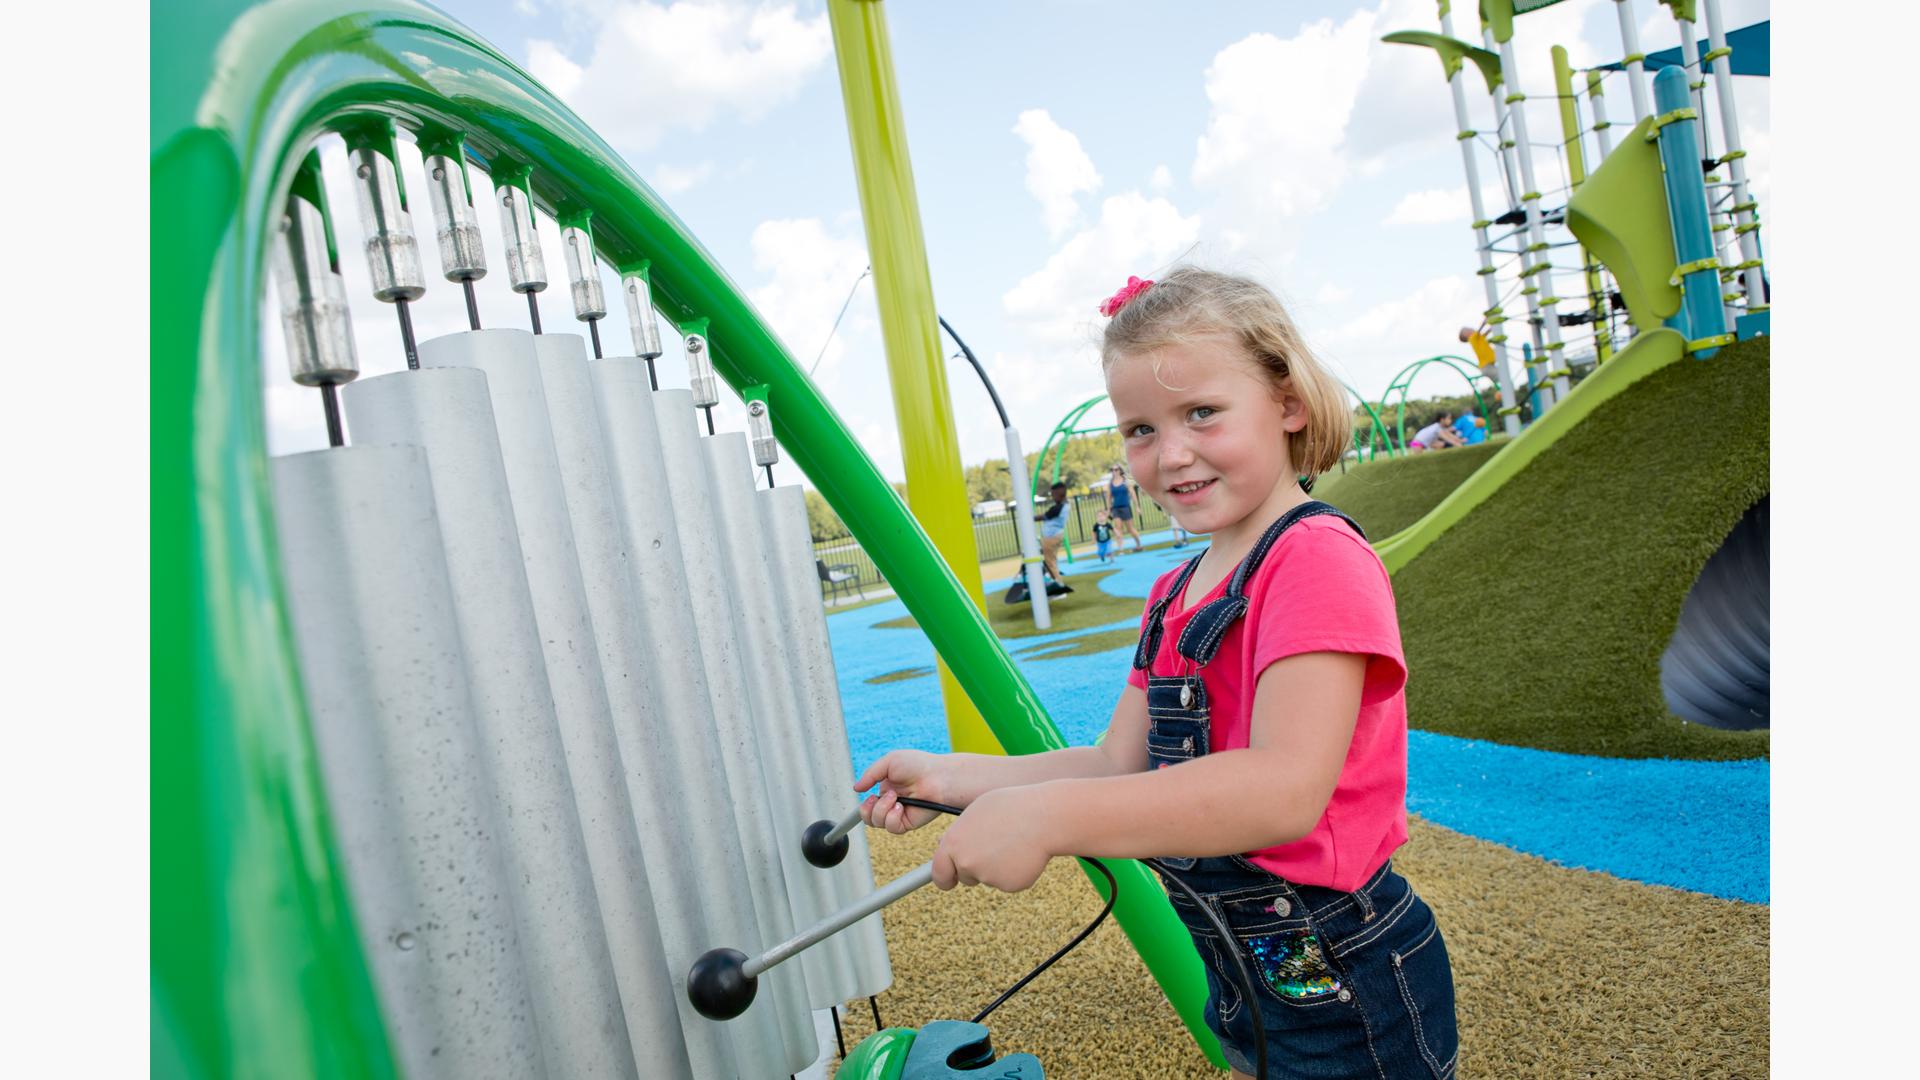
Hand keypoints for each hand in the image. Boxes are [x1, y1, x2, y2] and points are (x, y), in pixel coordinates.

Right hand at [854, 750, 949, 833]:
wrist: (938, 776)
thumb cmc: (919, 765)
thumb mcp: (889, 762)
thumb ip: (870, 775)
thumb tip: (856, 788)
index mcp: (887, 789)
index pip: (868, 804)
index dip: (862, 806)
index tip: (864, 802)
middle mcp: (892, 803)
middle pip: (868, 817)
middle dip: (867, 809)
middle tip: (876, 798)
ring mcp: (899, 814)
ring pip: (877, 823)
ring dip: (881, 809)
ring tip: (895, 797)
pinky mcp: (908, 823)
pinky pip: (891, 828)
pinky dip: (891, 817)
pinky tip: (900, 806)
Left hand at [930, 786, 1053, 892]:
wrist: (1042, 817)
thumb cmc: (1010, 808)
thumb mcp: (976, 812)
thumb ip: (958, 833)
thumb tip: (942, 846)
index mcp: (954, 843)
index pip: (939, 872)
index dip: (944, 877)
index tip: (949, 879)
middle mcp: (967, 862)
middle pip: (965, 877)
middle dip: (975, 869)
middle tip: (993, 849)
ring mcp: (987, 876)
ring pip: (988, 878)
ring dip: (997, 866)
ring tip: (1012, 842)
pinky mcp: (1008, 885)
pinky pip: (1007, 881)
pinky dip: (1014, 871)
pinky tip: (1023, 853)